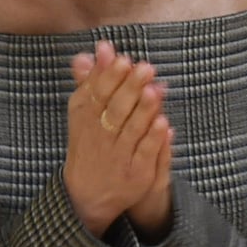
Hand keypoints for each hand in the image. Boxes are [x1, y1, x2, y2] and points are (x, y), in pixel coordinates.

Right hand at [63, 41, 171, 234]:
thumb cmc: (90, 144)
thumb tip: (90, 51)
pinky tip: (163, 122)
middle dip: (130, 88)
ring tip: (155, 89)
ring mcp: (118, 157)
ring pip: (132, 130)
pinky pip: (145, 153)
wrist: (87, 194)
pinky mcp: (136, 174)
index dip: (109, 77)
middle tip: (145, 67)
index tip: (122, 59)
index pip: (97, 95)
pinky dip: (154, 138)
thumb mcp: (83, 115)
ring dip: (144, 110)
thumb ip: (89, 82)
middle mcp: (100, 138)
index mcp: (85, 120)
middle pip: (115, 110)